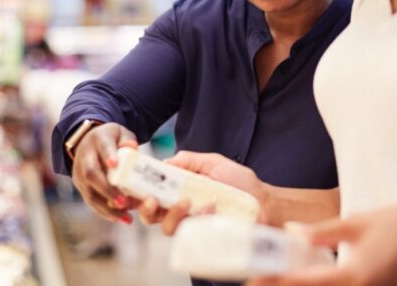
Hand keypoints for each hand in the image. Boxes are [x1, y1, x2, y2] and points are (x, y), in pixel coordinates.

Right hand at [71, 122, 139, 223]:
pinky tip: (119, 218)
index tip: (114, 164)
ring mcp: (79, 172)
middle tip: (124, 202)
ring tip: (125, 217)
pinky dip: (104, 211)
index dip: (108, 156)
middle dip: (107, 190)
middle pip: (92, 174)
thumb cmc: (111, 138)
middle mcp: (85, 156)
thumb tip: (132, 148)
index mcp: (98, 139)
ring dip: (107, 207)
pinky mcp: (80, 185)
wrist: (88, 140)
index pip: (103, 147)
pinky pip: (90, 200)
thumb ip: (128, 140)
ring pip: (89, 192)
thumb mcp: (121, 133)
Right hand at [136, 151, 270, 234]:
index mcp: (179, 191)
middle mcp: (182, 210)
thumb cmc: (240, 181)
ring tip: (187, 202)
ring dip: (172, 214)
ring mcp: (193, 225)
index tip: (133, 185)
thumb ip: (189, 160)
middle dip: (146, 209)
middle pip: (151, 216)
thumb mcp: (214, 162)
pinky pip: (193, 233)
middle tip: (152, 199)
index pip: (151, 194)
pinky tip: (212, 206)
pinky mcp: (206, 237)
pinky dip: (200, 217)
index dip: (137, 193)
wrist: (264, 201)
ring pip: (167, 228)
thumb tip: (165, 162)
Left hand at [247, 206, 396, 285]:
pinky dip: (317, 285)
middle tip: (255, 281)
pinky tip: (303, 277)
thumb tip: (291, 233)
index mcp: (353, 275)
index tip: (253, 279)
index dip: (276, 281)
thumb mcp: (357, 222)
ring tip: (274, 278)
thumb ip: (322, 231)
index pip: (304, 282)